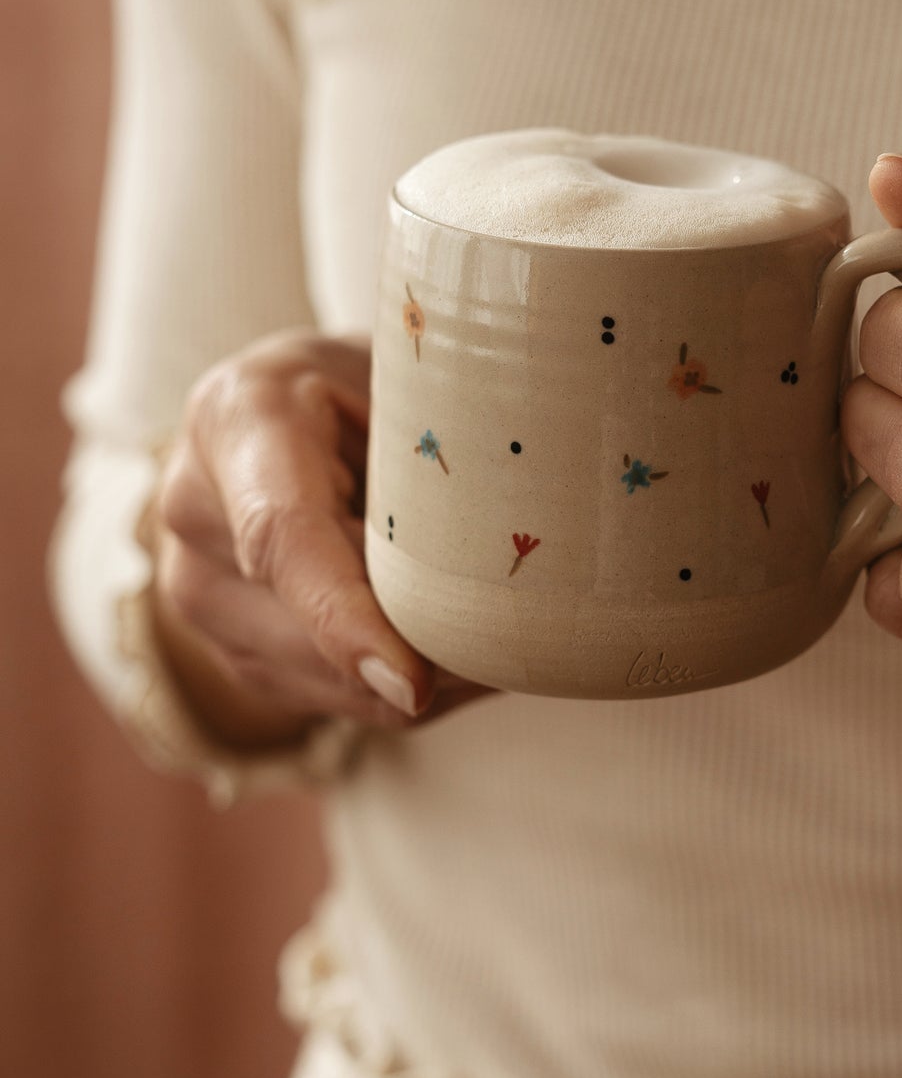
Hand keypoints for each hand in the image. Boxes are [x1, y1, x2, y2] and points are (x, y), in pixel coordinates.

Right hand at [152, 330, 491, 745]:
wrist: (297, 404)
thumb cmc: (371, 379)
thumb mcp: (408, 375)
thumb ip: (439, 439)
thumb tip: (524, 526)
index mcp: (237, 421)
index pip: (282, 536)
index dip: (346, 619)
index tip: (414, 683)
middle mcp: (196, 515)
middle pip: (308, 630)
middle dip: (424, 654)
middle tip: (529, 645)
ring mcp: (206, 593)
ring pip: (332, 683)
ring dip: (429, 682)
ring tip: (508, 637)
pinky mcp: (240, 650)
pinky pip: (342, 702)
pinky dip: (415, 691)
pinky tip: (467, 652)